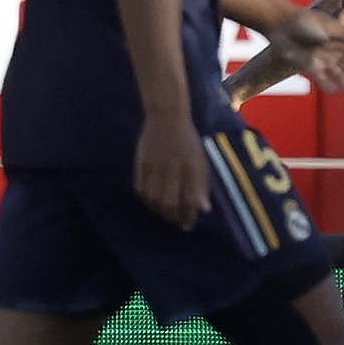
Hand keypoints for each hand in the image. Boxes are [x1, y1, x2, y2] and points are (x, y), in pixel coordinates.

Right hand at [134, 112, 210, 230]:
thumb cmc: (188, 141)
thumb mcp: (200, 161)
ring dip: (158, 210)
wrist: (166, 118)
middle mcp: (172, 170)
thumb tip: (203, 209)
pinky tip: (151, 201)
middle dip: (172, 217)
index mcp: (190, 169)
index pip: (189, 201)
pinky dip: (145, 199)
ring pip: (153, 200)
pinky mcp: (140, 165)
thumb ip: (201, 185)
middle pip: (168, 204)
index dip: (188, 217)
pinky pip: (140, 189)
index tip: (187, 226)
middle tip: (174, 220)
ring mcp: (154, 168)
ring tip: (163, 213)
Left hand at [271, 9, 343, 94]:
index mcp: (341, 35)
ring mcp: (322, 57)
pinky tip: (334, 90)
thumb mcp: (320, 25)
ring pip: (338, 72)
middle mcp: (334, 48)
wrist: (281, 24)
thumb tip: (337, 41)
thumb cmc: (302, 20)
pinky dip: (327, 84)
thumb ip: (329, 34)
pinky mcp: (310, 64)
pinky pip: (321, 77)